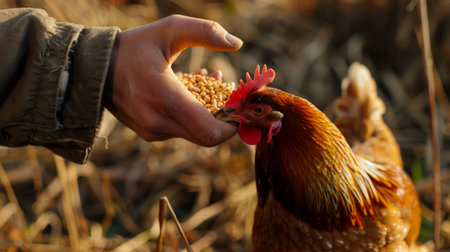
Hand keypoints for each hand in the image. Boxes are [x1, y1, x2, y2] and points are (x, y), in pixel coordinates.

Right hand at [103, 15, 241, 145]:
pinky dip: (193, 112)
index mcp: (165, 100)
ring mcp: (153, 131)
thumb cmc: (131, 47)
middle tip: (228, 87)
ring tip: (210, 78)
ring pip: (195, 131)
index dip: (233, 124)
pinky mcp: (150, 133)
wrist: (91, 69)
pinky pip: (181, 128)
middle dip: (224, 113)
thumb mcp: (168, 30)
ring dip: (209, 109)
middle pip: (207, 134)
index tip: (240, 104)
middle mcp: (159, 122)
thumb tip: (237, 44)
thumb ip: (205, 33)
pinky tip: (192, 87)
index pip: (211, 132)